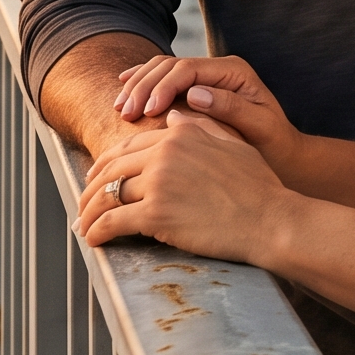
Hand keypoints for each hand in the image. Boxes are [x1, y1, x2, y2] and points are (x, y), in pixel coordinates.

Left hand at [77, 109, 296, 260]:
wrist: (270, 220)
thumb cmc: (259, 188)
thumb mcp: (233, 145)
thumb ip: (201, 127)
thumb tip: (172, 114)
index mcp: (180, 135)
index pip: (128, 147)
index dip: (105, 165)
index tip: (96, 178)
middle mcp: (164, 153)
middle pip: (110, 170)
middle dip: (91, 189)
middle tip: (83, 205)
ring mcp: (158, 182)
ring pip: (107, 196)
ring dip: (89, 213)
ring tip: (84, 226)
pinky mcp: (155, 213)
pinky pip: (112, 222)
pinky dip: (97, 232)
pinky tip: (92, 240)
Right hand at [113, 54, 297, 153]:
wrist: (283, 154)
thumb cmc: (274, 144)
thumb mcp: (260, 127)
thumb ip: (231, 108)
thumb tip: (194, 94)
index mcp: (233, 71)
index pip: (187, 69)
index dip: (163, 87)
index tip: (147, 112)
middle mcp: (218, 68)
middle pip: (170, 65)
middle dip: (143, 86)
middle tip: (125, 112)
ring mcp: (205, 76)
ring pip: (161, 70)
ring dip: (137, 86)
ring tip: (120, 109)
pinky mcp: (195, 89)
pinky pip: (163, 80)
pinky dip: (142, 83)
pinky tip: (124, 91)